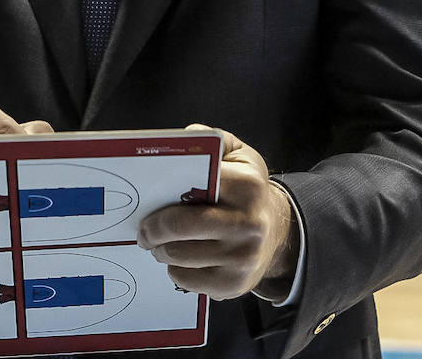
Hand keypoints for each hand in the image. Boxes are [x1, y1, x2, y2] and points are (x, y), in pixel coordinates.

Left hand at [137, 126, 298, 300]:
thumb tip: (184, 138)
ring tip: (161, 243)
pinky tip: (182, 259)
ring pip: (178, 257)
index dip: (160, 197)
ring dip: (161, 250)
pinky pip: (186, 280)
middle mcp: (249, 223)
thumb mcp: (238, 155)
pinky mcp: (234, 284)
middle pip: (178, 229)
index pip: (191, 189)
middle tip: (144, 231)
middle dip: (152, 230)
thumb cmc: (248, 190)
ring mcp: (242, 258)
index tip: (147, 202)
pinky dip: (176, 270)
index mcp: (247, 186)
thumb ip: (213, 140)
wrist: (277, 231)